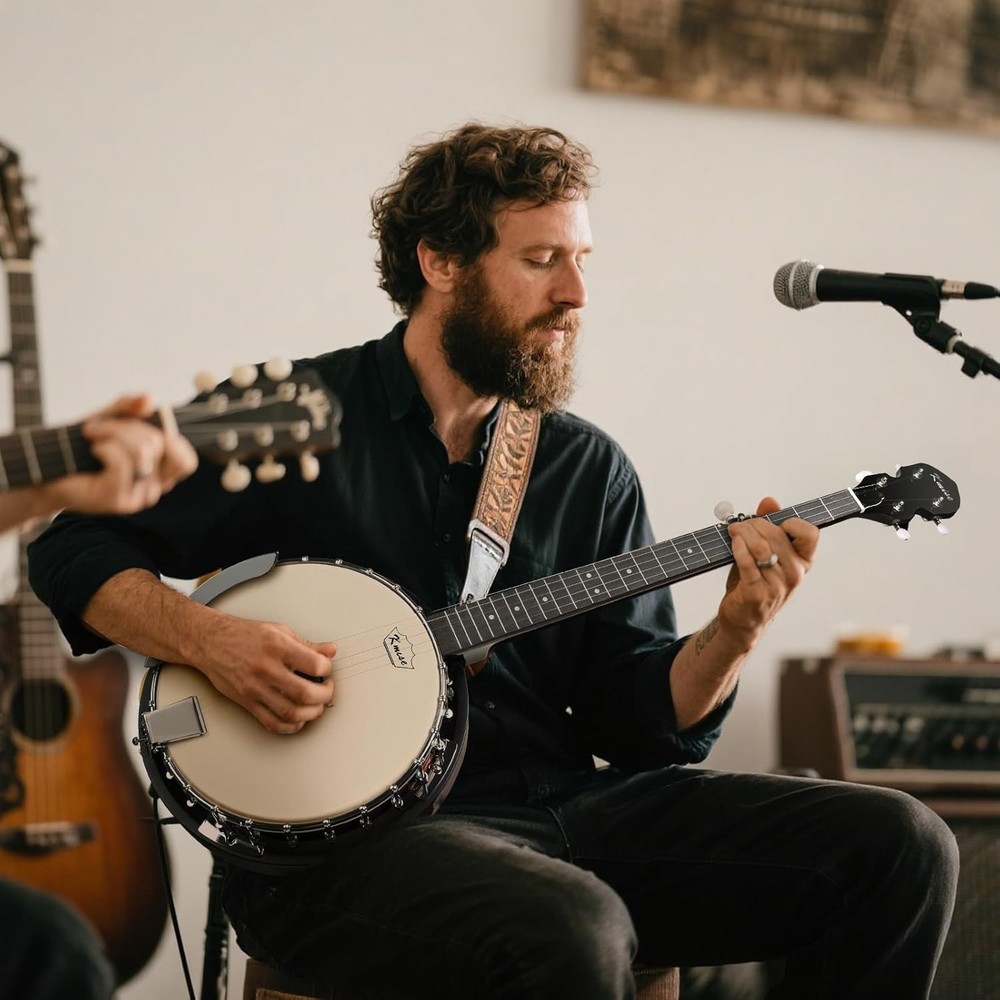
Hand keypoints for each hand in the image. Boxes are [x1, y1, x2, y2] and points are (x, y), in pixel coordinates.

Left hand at [47, 394, 197, 514]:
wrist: (50, 467)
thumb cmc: (82, 446)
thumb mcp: (110, 418)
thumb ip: (131, 407)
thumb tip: (150, 398)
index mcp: (160, 473)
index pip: (186, 461)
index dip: (172, 438)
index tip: (145, 424)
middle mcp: (155, 488)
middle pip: (159, 444)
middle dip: (127, 426)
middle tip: (99, 426)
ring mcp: (139, 497)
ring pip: (142, 451)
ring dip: (112, 433)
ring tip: (93, 435)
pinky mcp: (119, 500)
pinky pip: (123, 462)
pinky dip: (105, 447)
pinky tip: (93, 449)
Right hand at [196, 614, 337, 733]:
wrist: (211, 642)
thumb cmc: (244, 635)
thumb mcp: (279, 631)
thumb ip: (307, 644)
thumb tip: (330, 651)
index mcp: (277, 647)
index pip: (314, 665)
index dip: (327, 669)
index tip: (327, 669)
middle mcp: (266, 669)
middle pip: (305, 693)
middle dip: (325, 695)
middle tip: (327, 689)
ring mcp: (255, 688)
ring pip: (290, 712)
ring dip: (311, 714)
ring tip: (316, 705)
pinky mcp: (247, 702)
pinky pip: (272, 723)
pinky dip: (290, 726)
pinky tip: (297, 719)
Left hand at [719, 496, 818, 646]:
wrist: (742, 620)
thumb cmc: (754, 584)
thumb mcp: (764, 553)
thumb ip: (769, 526)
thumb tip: (769, 501)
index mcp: (803, 562)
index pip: (809, 533)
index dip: (790, 522)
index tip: (772, 523)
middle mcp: (795, 575)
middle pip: (776, 535)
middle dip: (754, 524)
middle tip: (740, 525)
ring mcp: (777, 586)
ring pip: (761, 546)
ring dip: (743, 533)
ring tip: (733, 531)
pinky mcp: (757, 593)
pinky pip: (747, 562)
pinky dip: (738, 548)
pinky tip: (733, 543)